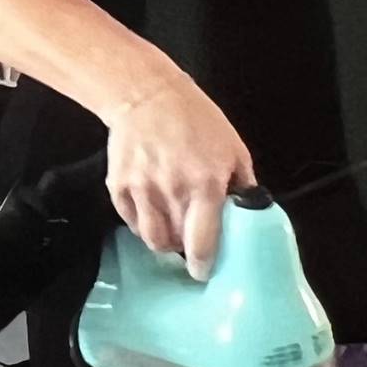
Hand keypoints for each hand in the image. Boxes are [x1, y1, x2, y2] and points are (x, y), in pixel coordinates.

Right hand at [105, 72, 253, 280]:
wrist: (147, 95)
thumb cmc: (195, 119)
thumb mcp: (233, 148)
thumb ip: (242, 185)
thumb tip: (248, 215)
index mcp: (205, 185)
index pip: (202, 243)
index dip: (203, 264)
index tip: (204, 271)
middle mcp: (172, 192)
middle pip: (176, 244)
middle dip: (186, 248)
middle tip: (192, 242)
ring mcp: (142, 191)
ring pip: (152, 239)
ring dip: (164, 241)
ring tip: (173, 229)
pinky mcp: (119, 187)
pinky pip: (132, 223)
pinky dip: (144, 224)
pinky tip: (154, 212)